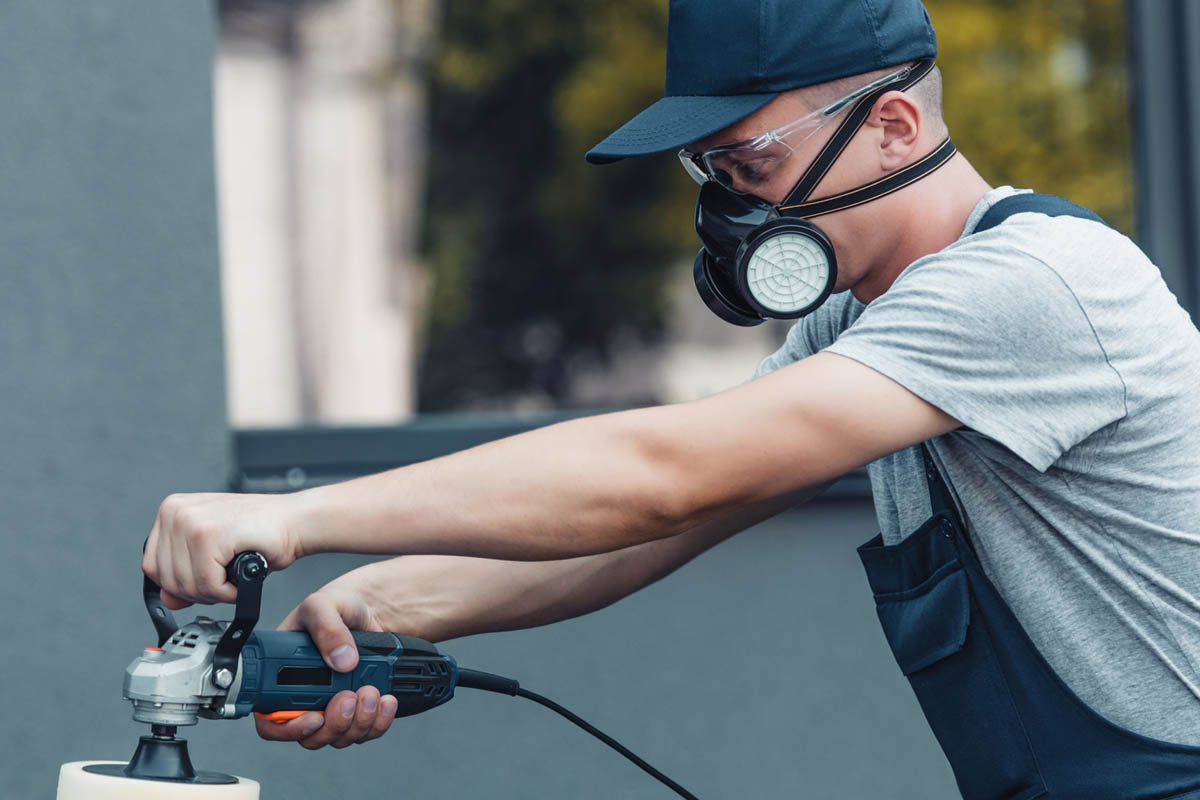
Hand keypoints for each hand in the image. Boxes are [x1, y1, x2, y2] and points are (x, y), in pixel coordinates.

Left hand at [143, 492, 303, 608]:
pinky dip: (226, 592)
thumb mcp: (214, 555)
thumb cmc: (261, 533)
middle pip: (166, 579)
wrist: (295, 521)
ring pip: (185, 585)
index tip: (204, 581)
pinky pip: (207, 584)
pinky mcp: (208, 535)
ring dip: (214, 593)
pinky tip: (241, 577)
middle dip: (198, 591)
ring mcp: (190, 521)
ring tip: (234, 577)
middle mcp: (176, 512)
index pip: (152, 565)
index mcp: (172, 510)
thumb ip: (186, 575)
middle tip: (225, 582)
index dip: (179, 584)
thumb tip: (168, 600)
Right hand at [254, 582, 398, 748]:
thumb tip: (341, 659)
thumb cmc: (336, 605)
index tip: (315, 717)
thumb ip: (327, 628)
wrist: (368, 609)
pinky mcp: (359, 709)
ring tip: (371, 691)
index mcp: (282, 677)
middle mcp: (305, 697)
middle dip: (335, 723)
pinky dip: (379, 721)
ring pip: (341, 737)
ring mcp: (332, 706)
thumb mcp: (324, 605)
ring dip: (359, 721)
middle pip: (311, 736)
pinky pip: (367, 730)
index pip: (272, 721)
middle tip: (349, 697)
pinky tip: (386, 700)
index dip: (290, 729)